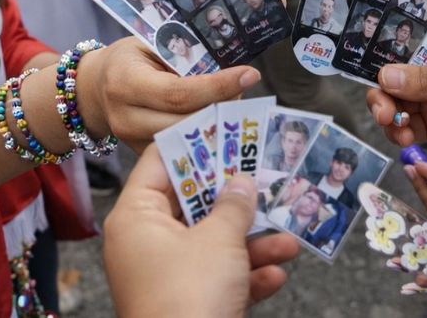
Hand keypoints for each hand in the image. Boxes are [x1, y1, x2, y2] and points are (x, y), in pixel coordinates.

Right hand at [76, 36, 260, 150]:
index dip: (218, 87)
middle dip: (221, 108)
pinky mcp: (140, 154)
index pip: (179, 93)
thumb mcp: (149, 45)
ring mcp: (131, 141)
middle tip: (243, 89)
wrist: (93, 88)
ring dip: (215, 123)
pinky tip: (218, 119)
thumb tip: (227, 68)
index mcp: (126, 82)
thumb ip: (182, 56)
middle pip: (186, 122)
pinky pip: (180, 148)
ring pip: (186, 140)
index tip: (250, 75)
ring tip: (231, 102)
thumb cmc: (127, 59)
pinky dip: (202, 135)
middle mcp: (126, 117)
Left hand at [104, 145, 298, 317]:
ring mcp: (163, 276)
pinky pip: (217, 278)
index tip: (224, 126)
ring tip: (290, 236)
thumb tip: (242, 182)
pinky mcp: (184, 304)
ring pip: (211, 244)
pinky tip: (277, 273)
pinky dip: (246, 275)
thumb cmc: (190, 297)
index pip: (159, 162)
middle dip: (234, 197)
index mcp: (136, 217)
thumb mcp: (219, 242)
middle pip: (191, 204)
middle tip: (264, 173)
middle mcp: (144, 242)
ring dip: (252, 242)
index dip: (194, 142)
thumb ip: (234, 206)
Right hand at [365, 31, 426, 168]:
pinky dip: (399, 131)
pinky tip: (403, 136)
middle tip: (382, 106)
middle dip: (382, 88)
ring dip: (387, 111)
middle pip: (396, 72)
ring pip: (397, 101)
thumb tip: (385, 75)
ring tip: (391, 123)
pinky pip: (408, 126)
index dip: (384, 46)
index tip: (362, 58)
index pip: (409, 37)